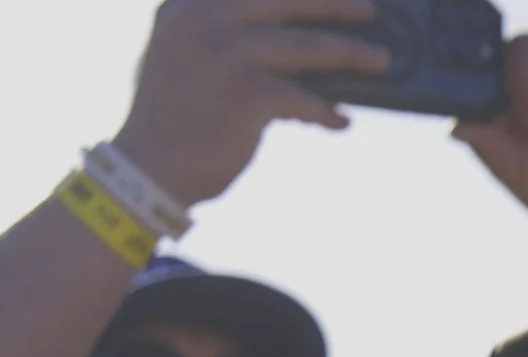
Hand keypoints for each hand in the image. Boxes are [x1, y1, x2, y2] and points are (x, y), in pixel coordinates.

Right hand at [111, 0, 391, 206]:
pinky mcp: (247, 92)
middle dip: (334, 4)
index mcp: (187, 5)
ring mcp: (225, 52)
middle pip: (286, 1)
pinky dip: (326, 110)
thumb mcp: (183, 54)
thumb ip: (221, 33)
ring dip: (350, 54)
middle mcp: (203, 19)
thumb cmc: (174, 117)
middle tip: (370, 9)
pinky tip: (340, 121)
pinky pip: (305, 97)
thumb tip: (294, 36)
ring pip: (305, 46)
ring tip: (381, 60)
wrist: (147, 168)